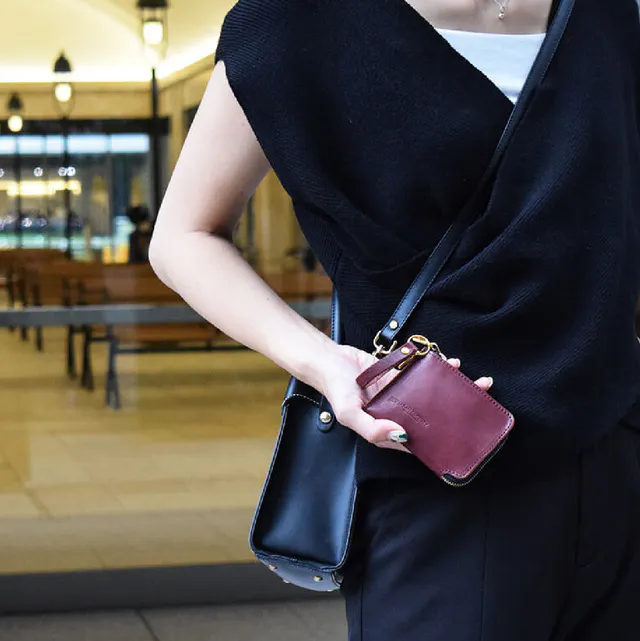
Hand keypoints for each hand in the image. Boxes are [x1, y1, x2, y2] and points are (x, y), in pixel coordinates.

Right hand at [315, 344, 493, 453]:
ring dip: (452, 388)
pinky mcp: (401, 374)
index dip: (443, 441)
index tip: (465, 438)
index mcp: (387, 430)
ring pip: (432, 394)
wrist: (328, 359)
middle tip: (480, 405)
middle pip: (432, 417)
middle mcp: (398, 414)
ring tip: (475, 382)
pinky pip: (423, 373)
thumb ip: (372, 429)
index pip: (420, 442)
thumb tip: (401, 435)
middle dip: (457, 412)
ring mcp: (401, 393)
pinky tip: (451, 364)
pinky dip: (437, 368)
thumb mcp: (350, 415)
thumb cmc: (336, 390)